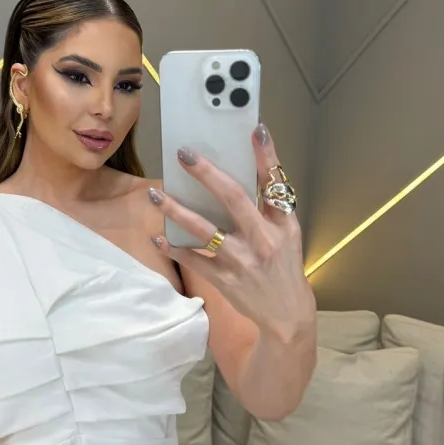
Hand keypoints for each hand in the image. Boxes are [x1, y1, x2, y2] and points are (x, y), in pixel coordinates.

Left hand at [149, 124, 314, 339]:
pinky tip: (158, 238)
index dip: (266, 155)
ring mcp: (243, 260)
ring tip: (155, 194)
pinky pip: (194, 260)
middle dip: (207, 174)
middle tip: (184, 154)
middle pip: (233, 198)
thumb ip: (268, 209)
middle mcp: (263, 238)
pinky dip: (174, 249)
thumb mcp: (288, 236)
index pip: (275, 183)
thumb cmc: (284, 267)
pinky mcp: (225, 280)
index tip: (256, 129)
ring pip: (204, 229)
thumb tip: (239, 176)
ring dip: (176, 210)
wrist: (287, 315)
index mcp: (282, 223)